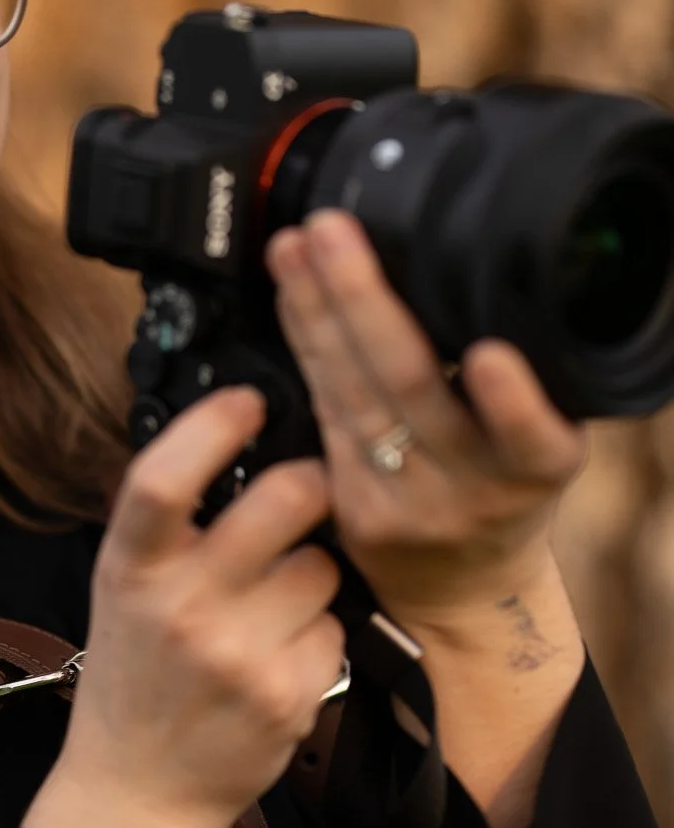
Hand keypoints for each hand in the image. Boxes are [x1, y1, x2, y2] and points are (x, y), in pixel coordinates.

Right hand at [38, 384, 344, 827]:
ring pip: (322, 566)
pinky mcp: (289, 696)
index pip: (162, 480)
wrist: (138, 789)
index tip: (248, 401)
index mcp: (130, 569)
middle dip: (311, 484)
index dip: (212, 426)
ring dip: (314, 572)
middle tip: (308, 491)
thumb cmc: (136, 675)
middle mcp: (181, 607)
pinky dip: (319, 636)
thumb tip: (233, 438)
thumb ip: (168, 526)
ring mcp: (238, 655)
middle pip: (283, 500)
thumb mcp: (123, 589)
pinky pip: (335, 629)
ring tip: (275, 604)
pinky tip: (282, 658)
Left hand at [265, 209, 586, 625]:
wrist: (464, 594)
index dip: (513, 404)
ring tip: (294, 248)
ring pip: (353, 397)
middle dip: (366, 303)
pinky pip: (324, 413)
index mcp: (537, 469)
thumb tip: (461, 282)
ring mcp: (404, 504)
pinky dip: (306, 346)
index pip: (530, 439)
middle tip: (333, 233)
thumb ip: (516, 394)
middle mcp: (471, 491)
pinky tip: (289, 300)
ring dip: (317, 312)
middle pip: (413, 391)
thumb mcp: (537, 447)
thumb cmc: (505, 494)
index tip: (493, 357)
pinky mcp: (352, 509)